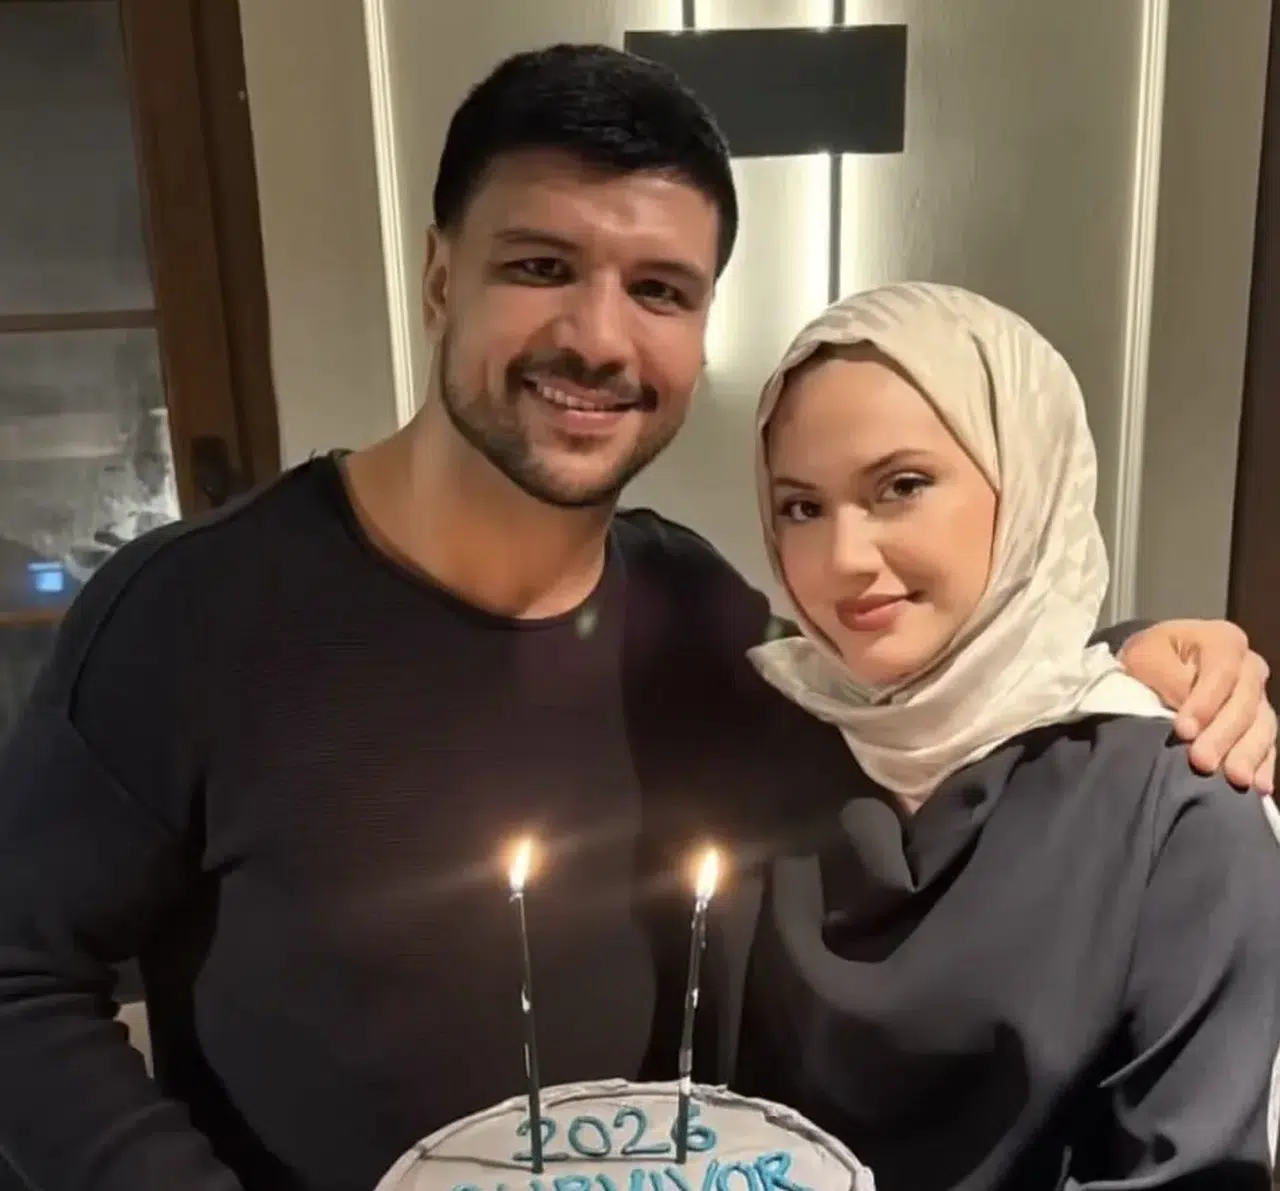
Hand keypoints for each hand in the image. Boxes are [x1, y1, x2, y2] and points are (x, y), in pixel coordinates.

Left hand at [1118, 619, 1275, 793]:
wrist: (1153, 666)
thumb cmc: (1149, 659)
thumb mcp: (1146, 657)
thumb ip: (1170, 677)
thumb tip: (1188, 705)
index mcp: (1223, 641)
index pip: (1222, 672)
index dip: (1205, 703)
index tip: (1183, 730)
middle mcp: (1249, 666)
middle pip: (1244, 702)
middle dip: (1223, 735)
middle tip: (1202, 762)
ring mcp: (1257, 696)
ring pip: (1261, 725)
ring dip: (1248, 753)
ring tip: (1235, 779)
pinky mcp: (1257, 722)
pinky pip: (1267, 744)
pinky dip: (1263, 764)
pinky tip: (1258, 785)